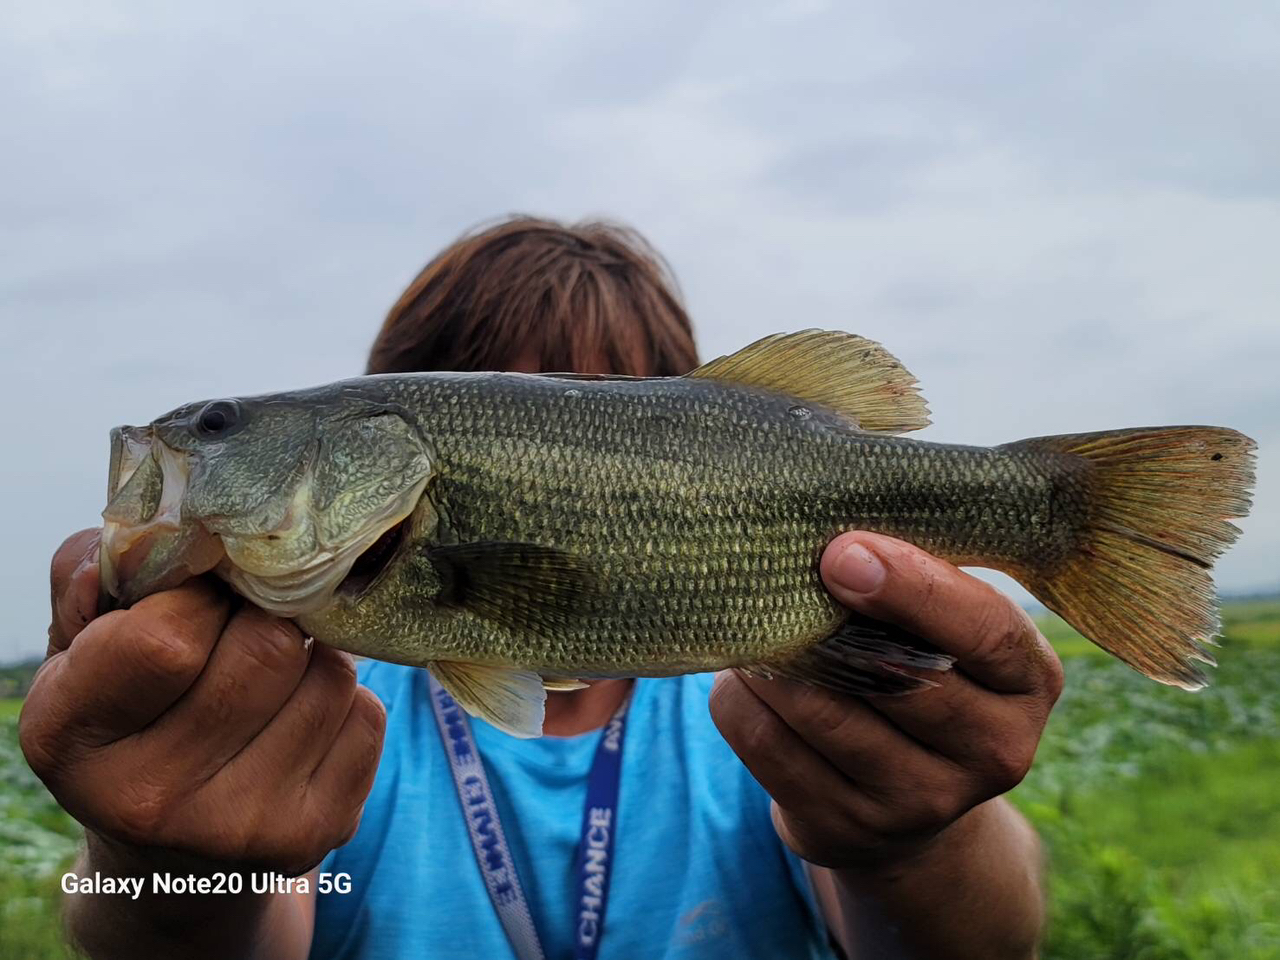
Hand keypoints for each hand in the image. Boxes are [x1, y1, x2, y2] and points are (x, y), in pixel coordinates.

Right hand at [20, 529, 385, 877]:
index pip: (167, 638)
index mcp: (71, 738)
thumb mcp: (83, 645)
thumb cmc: (130, 714)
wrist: (172, 850)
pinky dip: (347, 700)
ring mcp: (240, 827)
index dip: (200, 598)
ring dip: (312, 656)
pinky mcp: (317, 834)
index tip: (200, 602)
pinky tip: (301, 718)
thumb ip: (94, 575)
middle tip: (248, 626)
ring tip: (273, 675)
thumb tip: (158, 534)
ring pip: (328, 676)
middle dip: (267, 618)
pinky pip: (367, 716)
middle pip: (267, 649)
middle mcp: (150, 799)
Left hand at [710, 532, 1062, 870]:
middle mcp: (994, 752)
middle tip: (772, 576)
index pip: (986, 630)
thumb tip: (830, 526)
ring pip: (825, 714)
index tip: (843, 551)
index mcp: (1028, 682)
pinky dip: (743, 703)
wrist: (903, 799)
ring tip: (747, 620)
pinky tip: (742, 675)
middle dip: (824, 622)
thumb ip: (917, 582)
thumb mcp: (949, 631)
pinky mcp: (850, 829)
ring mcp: (924, 803)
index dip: (913, 587)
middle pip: (900, 678)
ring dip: (772, 660)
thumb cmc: (920, 673)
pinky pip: (774, 752)